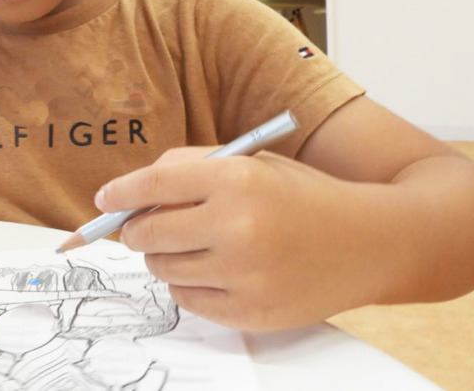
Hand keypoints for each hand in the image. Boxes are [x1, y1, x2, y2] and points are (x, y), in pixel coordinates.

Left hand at [95, 148, 379, 330]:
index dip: (120, 193)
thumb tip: (131, 192)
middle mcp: (237, 226)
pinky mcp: (250, 311)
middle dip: (136, 230)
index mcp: (236, 179)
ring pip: (162, 268)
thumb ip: (190, 168)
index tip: (103, 201)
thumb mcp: (251, 163)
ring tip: (190, 245)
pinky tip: (213, 270)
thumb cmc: (302, 196)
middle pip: (147, 233)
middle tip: (142, 228)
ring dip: (163, 257)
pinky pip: (186, 299)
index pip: (154, 185)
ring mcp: (244, 274)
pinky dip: (188, 284)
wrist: (370, 242)